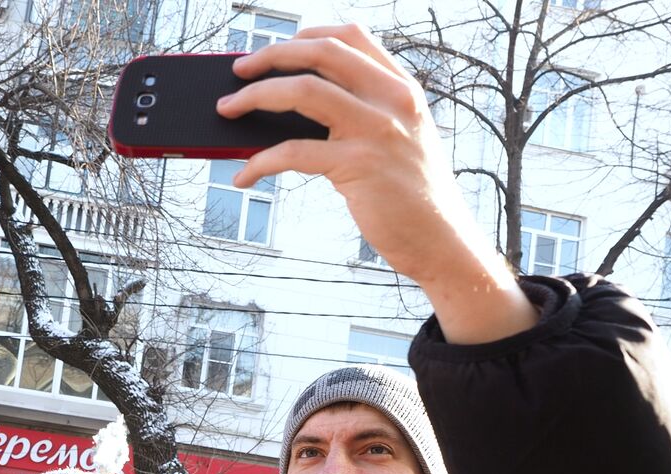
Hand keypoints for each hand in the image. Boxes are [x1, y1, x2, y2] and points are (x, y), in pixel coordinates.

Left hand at [217, 25, 536, 341]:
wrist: (443, 241)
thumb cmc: (412, 196)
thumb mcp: (399, 140)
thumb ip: (363, 116)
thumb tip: (291, 112)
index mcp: (402, 88)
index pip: (352, 36)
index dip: (308, 35)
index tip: (278, 47)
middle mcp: (392, 100)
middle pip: (321, 53)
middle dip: (270, 56)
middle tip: (238, 72)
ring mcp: (376, 130)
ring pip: (302, 91)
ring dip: (254, 96)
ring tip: (227, 109)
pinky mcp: (357, 166)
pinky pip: (292, 152)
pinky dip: (258, 162)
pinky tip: (243, 175)